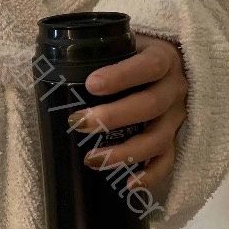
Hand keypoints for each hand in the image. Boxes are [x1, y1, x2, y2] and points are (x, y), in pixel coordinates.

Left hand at [67, 34, 187, 190]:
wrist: (173, 62)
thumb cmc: (137, 54)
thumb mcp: (126, 44)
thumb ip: (101, 52)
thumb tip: (51, 64)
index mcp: (162, 58)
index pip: (147, 66)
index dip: (121, 77)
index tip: (91, 84)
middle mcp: (174, 88)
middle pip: (150, 105)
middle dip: (113, 117)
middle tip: (78, 123)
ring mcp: (177, 115)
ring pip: (158, 138)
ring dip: (126, 152)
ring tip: (92, 159)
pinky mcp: (175, 136)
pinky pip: (168, 160)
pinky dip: (151, 175)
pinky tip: (129, 184)